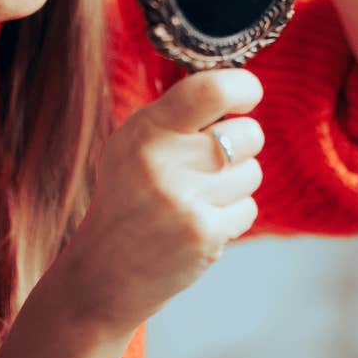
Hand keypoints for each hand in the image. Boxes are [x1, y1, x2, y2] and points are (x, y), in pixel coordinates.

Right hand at [50, 68, 263, 340]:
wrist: (105, 270)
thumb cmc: (127, 197)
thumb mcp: (132, 145)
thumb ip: (176, 117)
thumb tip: (234, 90)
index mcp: (146, 130)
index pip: (211, 91)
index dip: (243, 87)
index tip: (247, 95)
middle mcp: (164, 162)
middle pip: (248, 133)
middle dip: (243, 144)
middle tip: (215, 159)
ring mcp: (185, 201)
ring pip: (252, 172)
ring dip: (236, 182)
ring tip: (200, 195)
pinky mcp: (204, 236)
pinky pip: (249, 208)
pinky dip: (233, 214)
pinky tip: (202, 220)